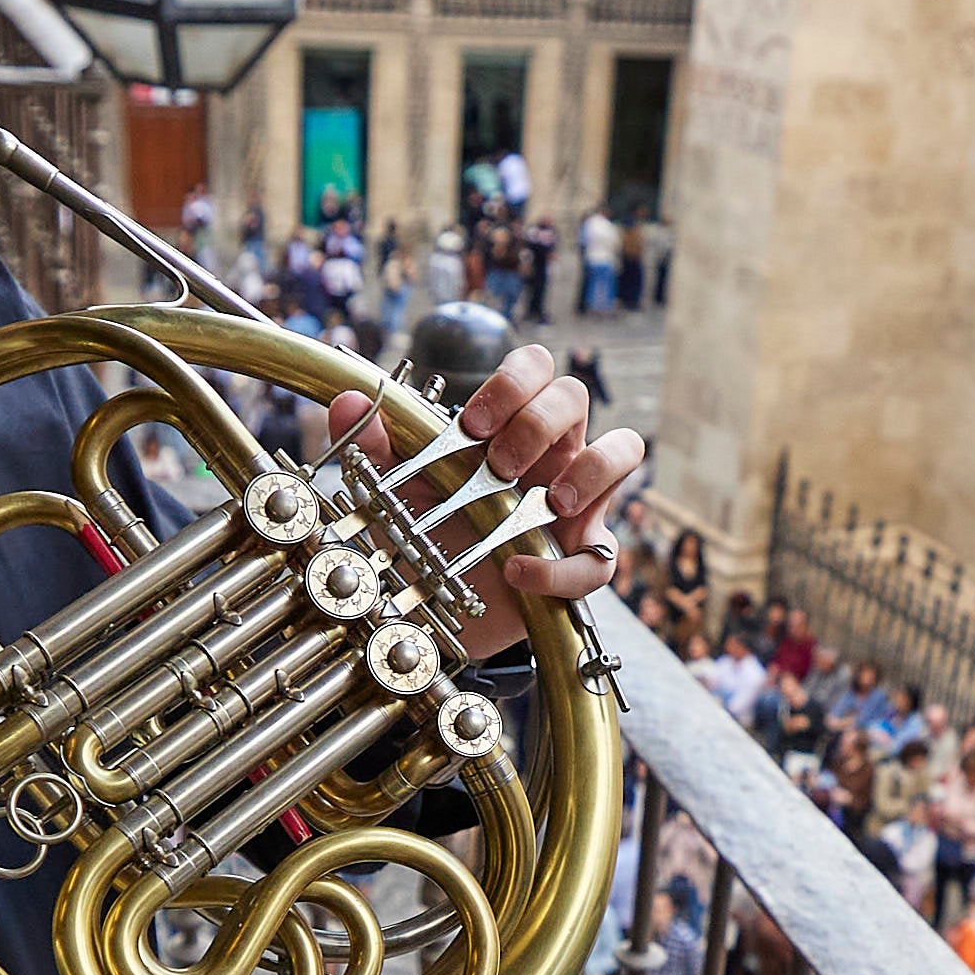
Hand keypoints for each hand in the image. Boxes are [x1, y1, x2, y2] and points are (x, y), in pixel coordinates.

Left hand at [323, 347, 643, 656]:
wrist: (434, 606)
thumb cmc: (426, 530)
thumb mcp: (392, 489)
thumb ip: (374, 446)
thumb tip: (351, 400)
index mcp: (509, 424)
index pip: (535, 367)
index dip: (512, 382)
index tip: (470, 423)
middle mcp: (550, 454)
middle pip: (574, 395)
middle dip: (537, 422)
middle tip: (497, 463)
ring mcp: (576, 504)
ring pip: (623, 450)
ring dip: (589, 467)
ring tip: (548, 501)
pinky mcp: (579, 561)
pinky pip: (599, 559)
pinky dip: (561, 569)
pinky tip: (518, 573)